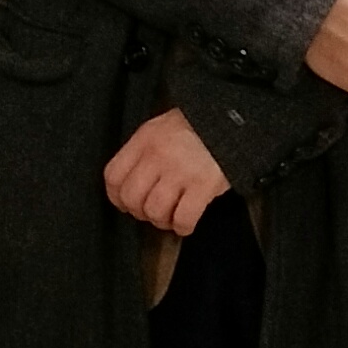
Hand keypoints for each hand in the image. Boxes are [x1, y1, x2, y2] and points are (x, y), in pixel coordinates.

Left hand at [104, 110, 231, 234]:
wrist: (233, 121)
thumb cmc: (199, 125)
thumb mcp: (162, 127)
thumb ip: (143, 151)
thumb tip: (132, 180)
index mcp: (145, 139)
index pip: (114, 176)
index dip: (116, 197)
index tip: (125, 203)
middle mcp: (159, 155)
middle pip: (132, 198)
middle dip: (139, 211)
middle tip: (151, 211)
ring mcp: (181, 171)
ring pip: (155, 211)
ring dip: (161, 220)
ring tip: (170, 216)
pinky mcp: (203, 185)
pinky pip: (183, 218)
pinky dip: (182, 226)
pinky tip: (185, 223)